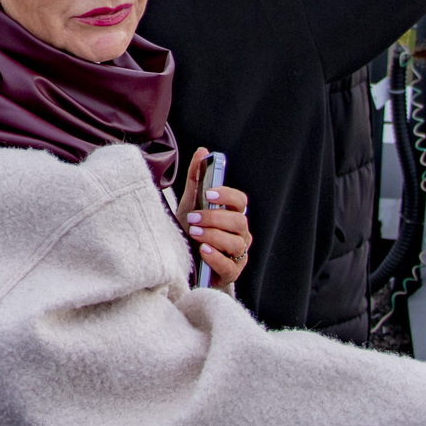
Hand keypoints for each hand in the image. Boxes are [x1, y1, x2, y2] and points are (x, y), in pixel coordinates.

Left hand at [178, 148, 250, 286]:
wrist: (184, 261)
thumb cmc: (192, 230)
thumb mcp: (190, 204)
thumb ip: (197, 178)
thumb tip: (203, 151)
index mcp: (233, 214)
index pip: (240, 201)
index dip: (228, 195)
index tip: (209, 193)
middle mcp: (241, 233)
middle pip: (239, 221)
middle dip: (214, 218)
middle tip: (193, 219)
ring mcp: (239, 254)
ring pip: (235, 242)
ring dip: (213, 236)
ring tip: (194, 234)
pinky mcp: (232, 273)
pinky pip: (230, 265)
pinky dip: (216, 257)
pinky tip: (203, 252)